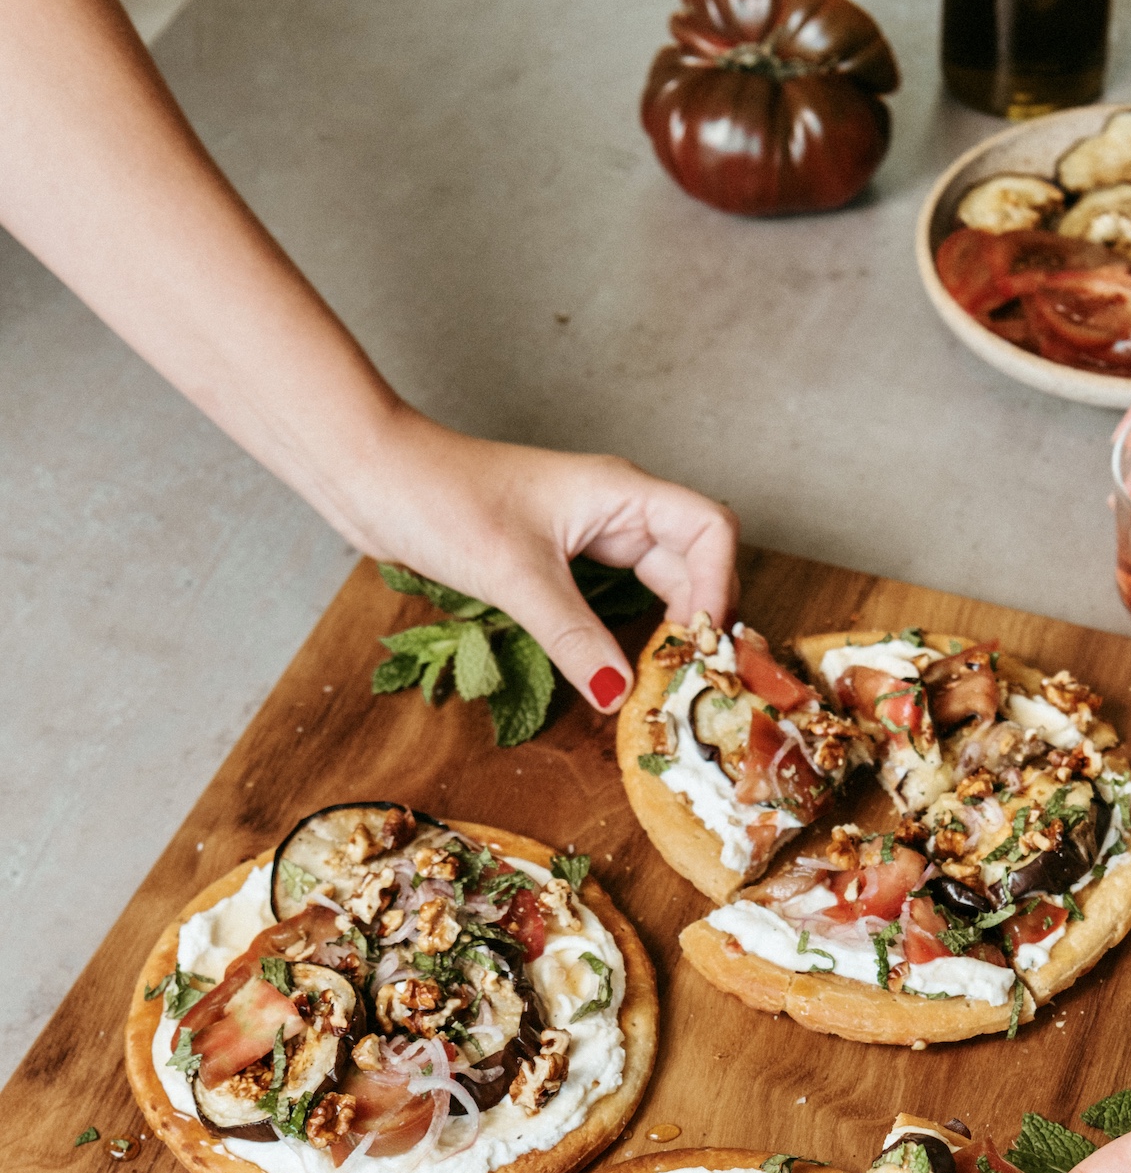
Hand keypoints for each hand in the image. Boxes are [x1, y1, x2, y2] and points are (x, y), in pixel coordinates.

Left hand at [0, 0, 737, 716]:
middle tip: (686, 682)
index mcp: (619, 493)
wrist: (370, 476)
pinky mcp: (552, 558)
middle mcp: (612, 509)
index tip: (696, 645)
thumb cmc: (440, 497)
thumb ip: (574, 637)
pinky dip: (620, 633)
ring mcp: (584, 533)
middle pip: (689, 562)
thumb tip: (619, 695)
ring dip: (660, 630)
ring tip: (657, 684)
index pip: (709, 530)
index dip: (717, 586)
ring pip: (651, 583)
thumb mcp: (515, 576)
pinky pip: (610, 597)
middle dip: (694, 619)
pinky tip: (611, 670)